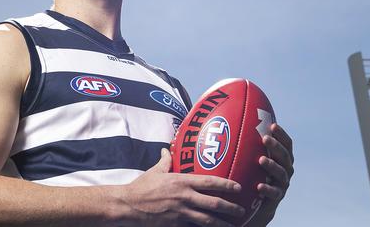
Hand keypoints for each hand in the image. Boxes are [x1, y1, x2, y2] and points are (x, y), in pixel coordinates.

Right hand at [121, 148, 245, 226]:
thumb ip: (165, 161)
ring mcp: (181, 213)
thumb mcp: (155, 172)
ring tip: (234, 226)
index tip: (238, 188)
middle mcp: (185, 197)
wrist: (128, 206)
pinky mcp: (175, 225)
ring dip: (223, 224)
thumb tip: (167, 149)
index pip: (210, 182)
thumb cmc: (141, 187)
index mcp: (182, 181)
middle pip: (214, 203)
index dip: (226, 185)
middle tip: (242, 210)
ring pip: (208, 220)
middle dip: (231, 208)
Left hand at [247, 123, 293, 225]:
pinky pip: (274, 193)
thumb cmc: (253, 174)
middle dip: (276, 146)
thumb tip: (232, 125)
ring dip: (272, 165)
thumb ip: (250, 145)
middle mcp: (286, 169)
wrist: (256, 202)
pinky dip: (268, 189)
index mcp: (283, 158)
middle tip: (264, 138)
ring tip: (261, 160)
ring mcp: (283, 183)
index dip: (281, 134)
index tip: (272, 125)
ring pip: (281, 173)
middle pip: (285, 156)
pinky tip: (259, 186)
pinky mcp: (277, 197)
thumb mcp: (253, 159)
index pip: (286, 144)